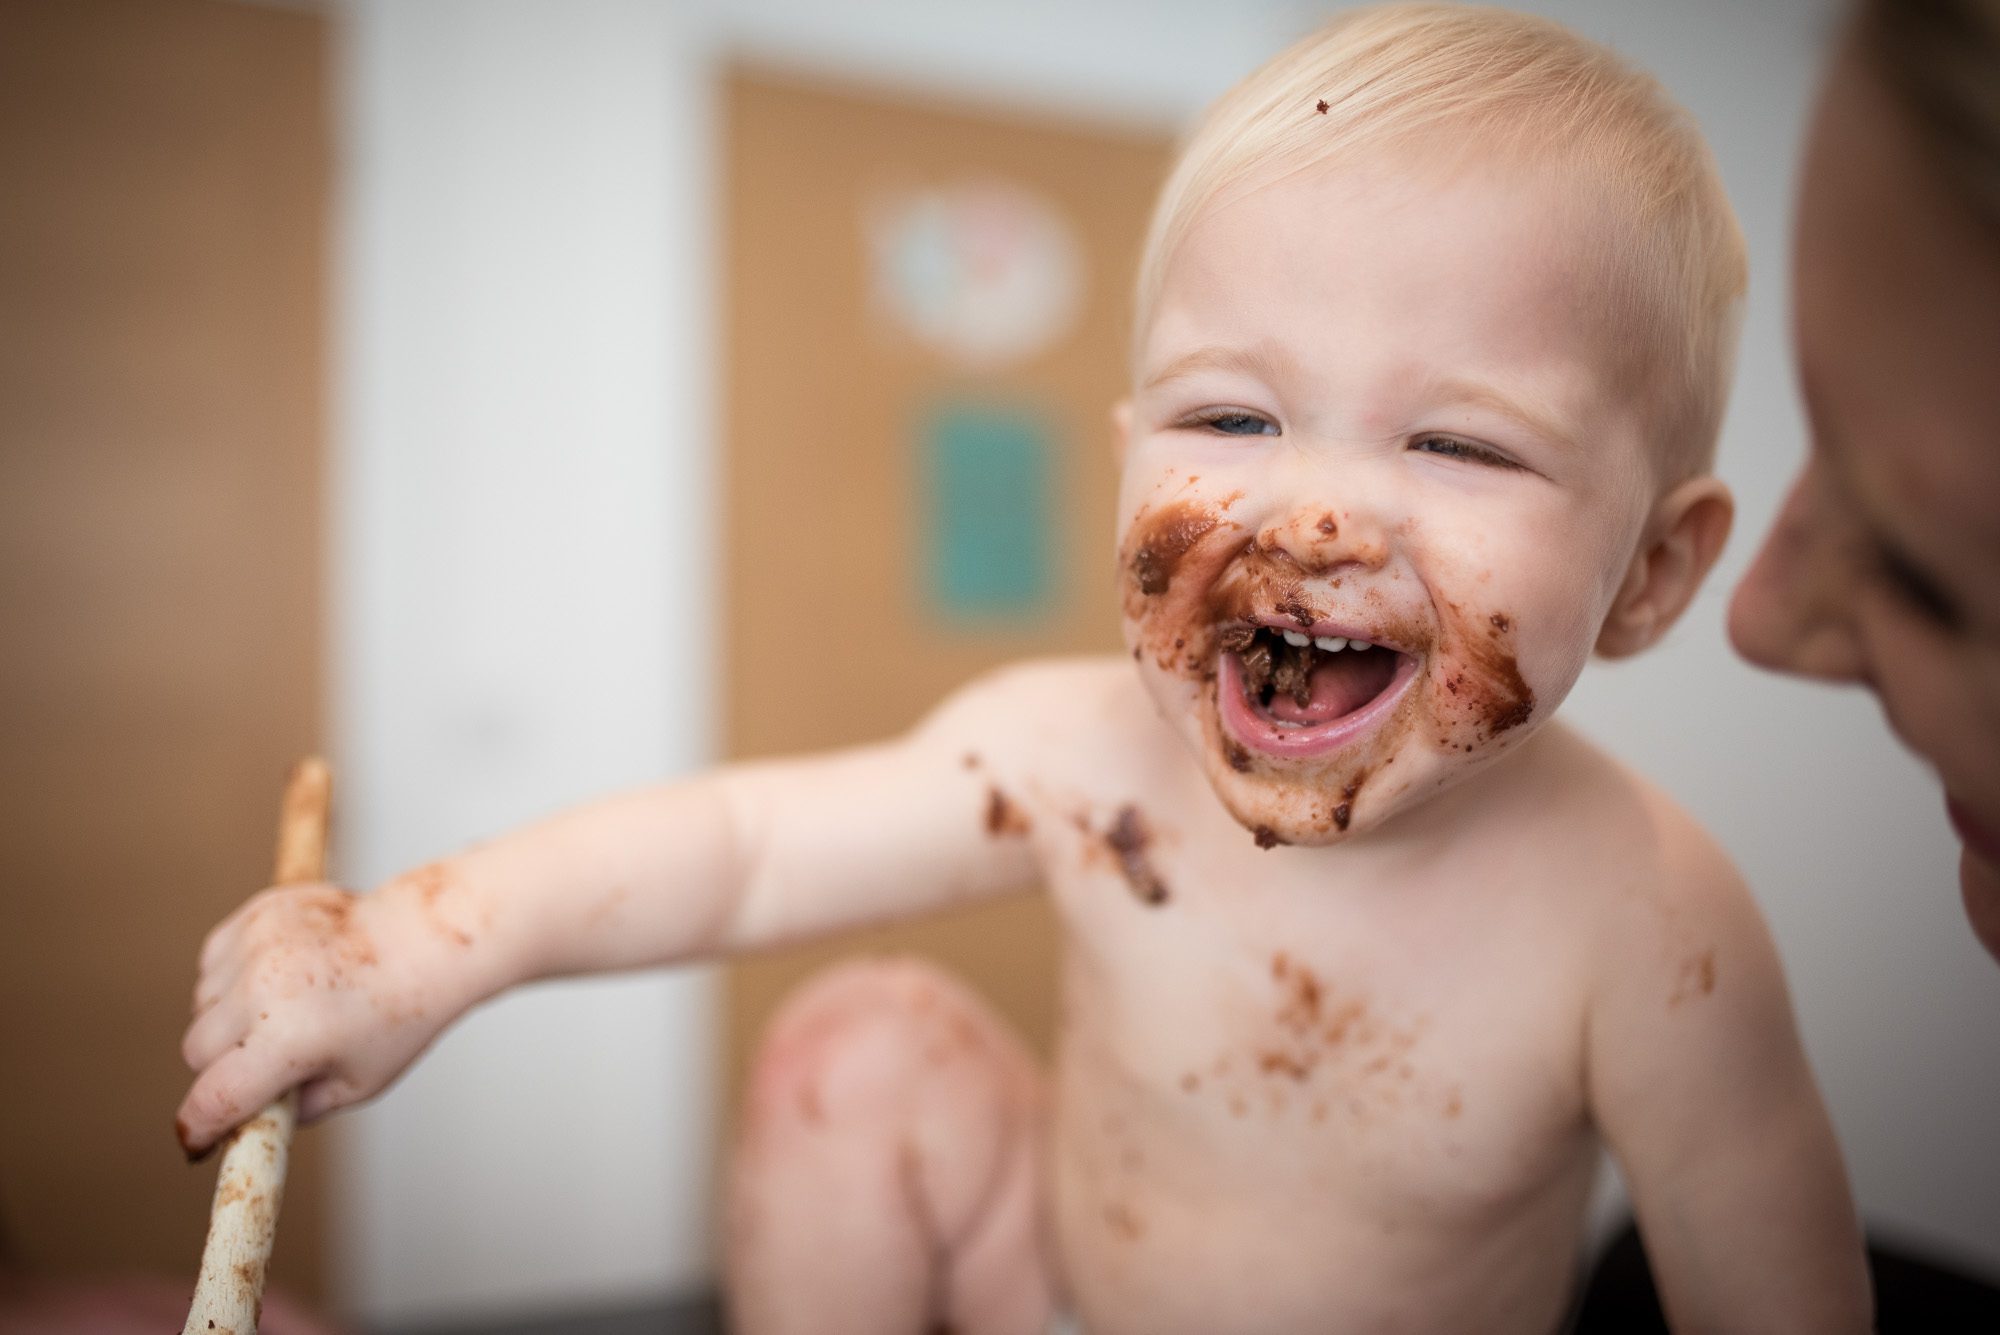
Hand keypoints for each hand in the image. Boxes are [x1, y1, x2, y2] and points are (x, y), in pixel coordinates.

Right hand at [176, 877, 470, 1156]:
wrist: (428, 939)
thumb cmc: (399, 1016)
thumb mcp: (356, 1085)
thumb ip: (292, 1111)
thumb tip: (242, 1121)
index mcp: (288, 1039)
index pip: (213, 1099)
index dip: (200, 1129)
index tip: (197, 1143)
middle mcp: (263, 988)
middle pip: (196, 1051)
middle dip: (221, 1068)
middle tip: (265, 1065)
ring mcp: (257, 943)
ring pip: (202, 1005)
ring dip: (226, 1020)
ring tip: (286, 1012)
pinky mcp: (258, 913)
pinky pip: (214, 962)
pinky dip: (232, 978)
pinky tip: (279, 979)